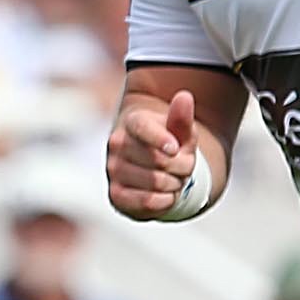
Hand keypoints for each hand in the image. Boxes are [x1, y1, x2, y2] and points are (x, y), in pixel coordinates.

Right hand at [108, 86, 201, 218]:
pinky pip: (149, 202)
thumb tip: (184, 97)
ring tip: (175, 179)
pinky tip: (166, 194)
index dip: (161, 140)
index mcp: (132, 122)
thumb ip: (182, 117)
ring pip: (157, 182)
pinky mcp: (116, 195)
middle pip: (161, 161)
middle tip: (186, 167)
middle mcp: (117, 144)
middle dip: (184, 167)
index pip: (143, 128)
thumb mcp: (181, 132)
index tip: (175, 149)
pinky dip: (166, 200)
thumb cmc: (170, 146)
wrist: (153, 169)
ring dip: (176, 184)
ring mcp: (114, 170)